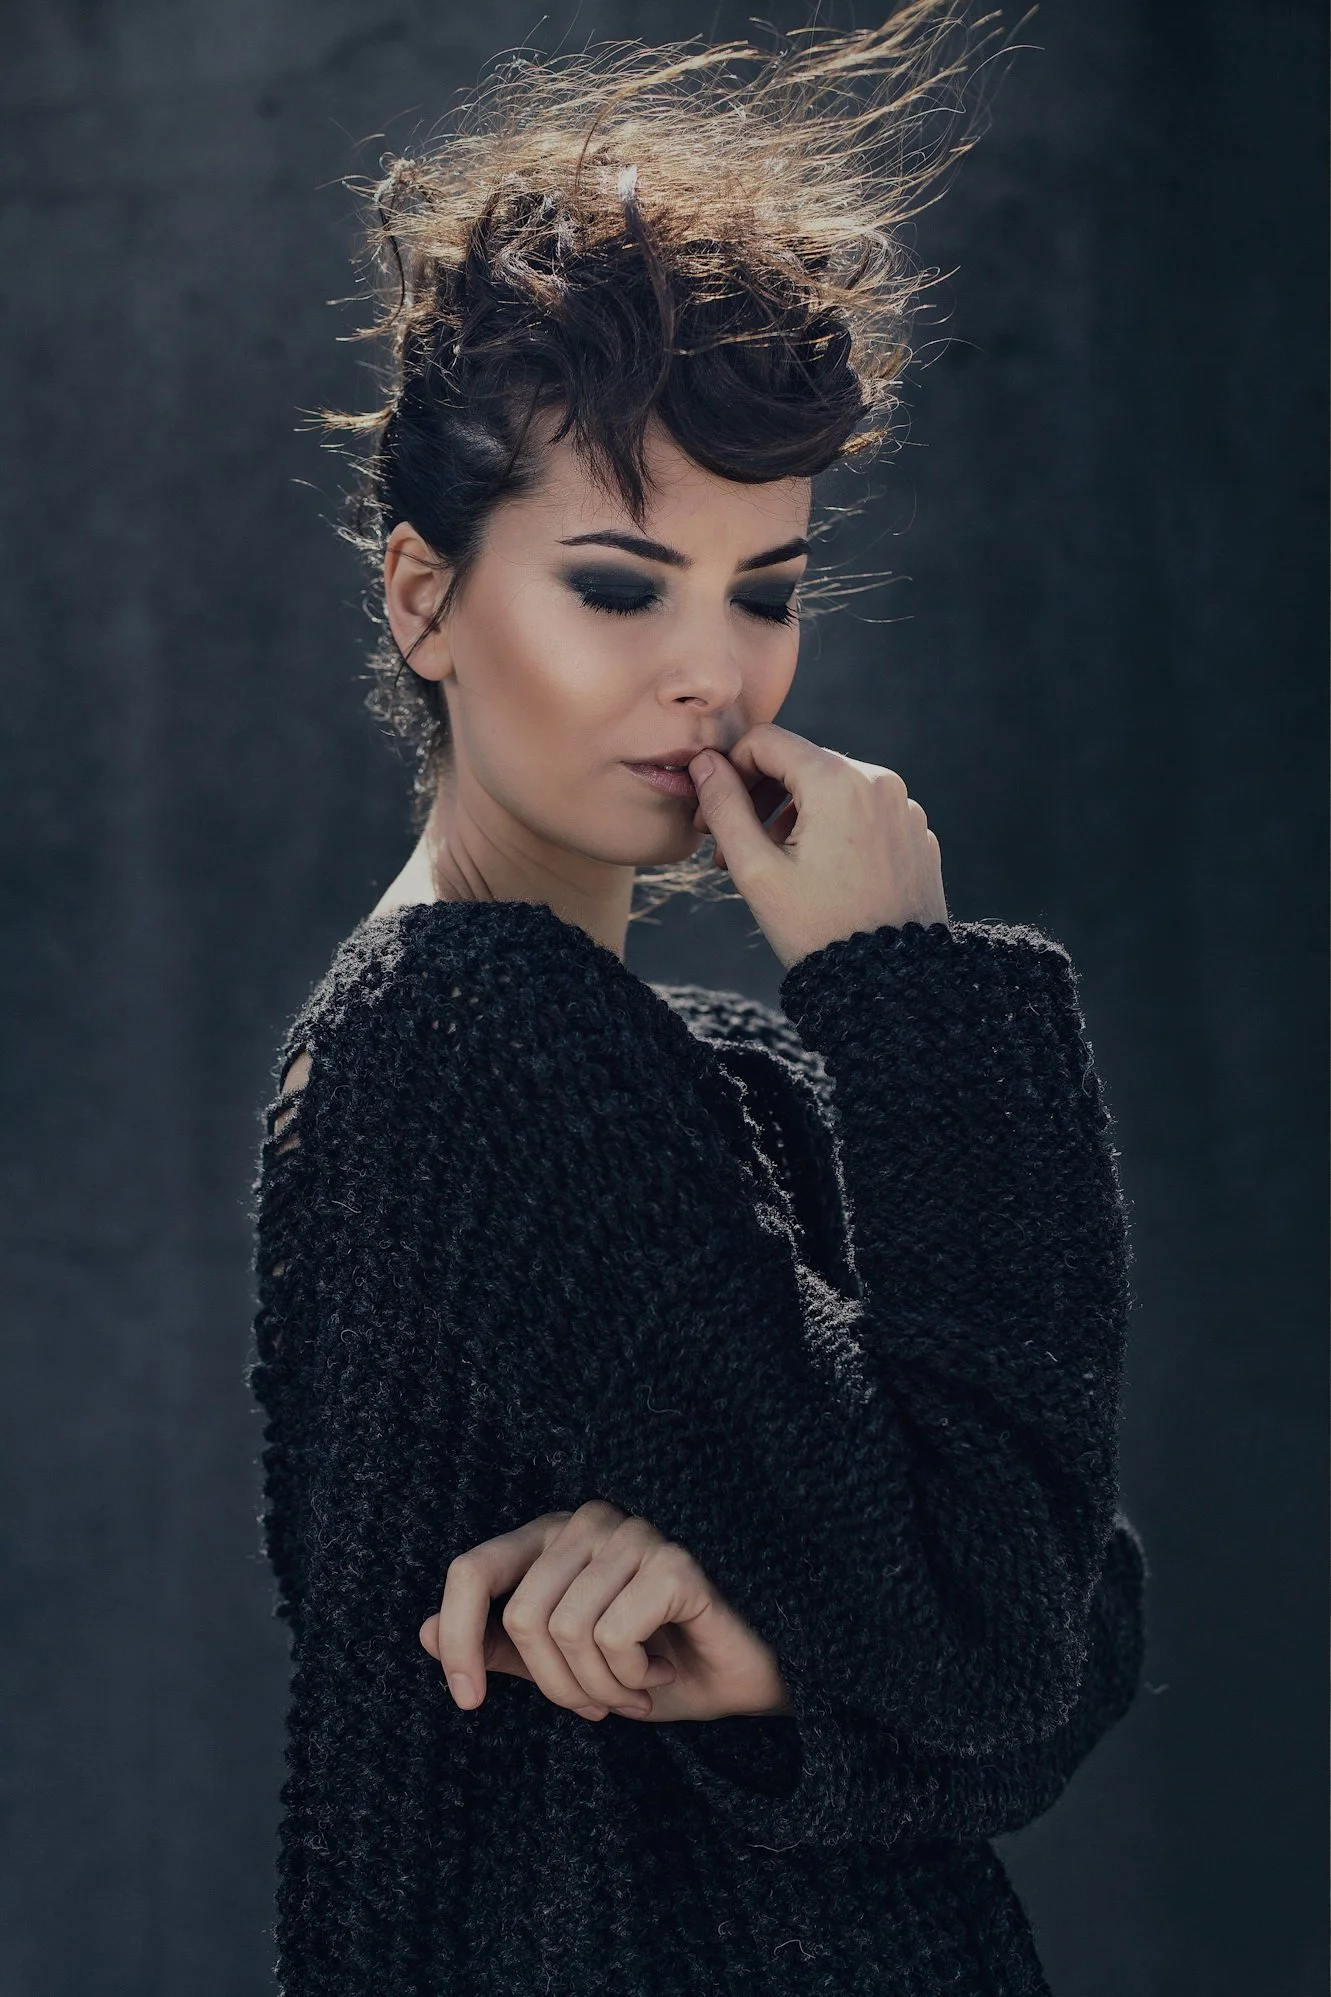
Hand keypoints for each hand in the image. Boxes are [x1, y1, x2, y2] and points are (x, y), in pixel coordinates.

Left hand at [419, 1500, 793, 1723]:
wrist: (752, 1676)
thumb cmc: (663, 1664)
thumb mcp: (571, 1669)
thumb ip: (504, 1648)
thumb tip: (420, 1634)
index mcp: (553, 1538)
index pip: (471, 1570)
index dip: (457, 1637)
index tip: (469, 1702)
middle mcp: (588, 1521)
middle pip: (520, 1618)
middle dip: (556, 1687)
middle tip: (602, 1706)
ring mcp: (634, 1533)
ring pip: (565, 1631)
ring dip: (600, 1688)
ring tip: (638, 1689)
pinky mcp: (674, 1560)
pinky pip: (613, 1633)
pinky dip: (633, 1675)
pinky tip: (666, 1667)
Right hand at [688, 723, 948, 970]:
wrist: (890, 982)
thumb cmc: (818, 930)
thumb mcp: (755, 870)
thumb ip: (724, 806)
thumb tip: (704, 762)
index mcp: (838, 781)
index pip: (767, 741)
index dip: (730, 769)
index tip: (713, 811)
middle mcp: (879, 781)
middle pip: (800, 763)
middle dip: (759, 798)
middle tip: (729, 848)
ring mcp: (903, 806)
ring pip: (831, 789)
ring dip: (792, 816)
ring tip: (769, 866)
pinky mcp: (915, 832)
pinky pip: (862, 813)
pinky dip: (831, 830)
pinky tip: (814, 874)